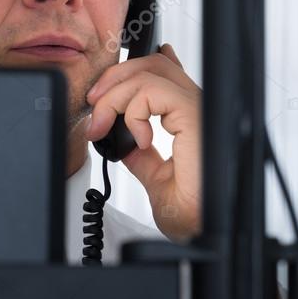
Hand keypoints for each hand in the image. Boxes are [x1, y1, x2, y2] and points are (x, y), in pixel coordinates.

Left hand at [84, 43, 200, 240]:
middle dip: (114, 78)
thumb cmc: (193, 214)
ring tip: (102, 124)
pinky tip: (138, 139)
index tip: (101, 97)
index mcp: (192, 122)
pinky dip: (134, 110)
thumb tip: (124, 144)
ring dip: (115, 94)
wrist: (204, 234)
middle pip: (154, 64)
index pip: (165, 74)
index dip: (130, 72)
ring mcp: (199, 111)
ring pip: (151, 72)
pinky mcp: (195, 117)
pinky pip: (155, 92)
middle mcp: (198, 111)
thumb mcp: (157, 180)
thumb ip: (143, 157)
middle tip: (93, 106)